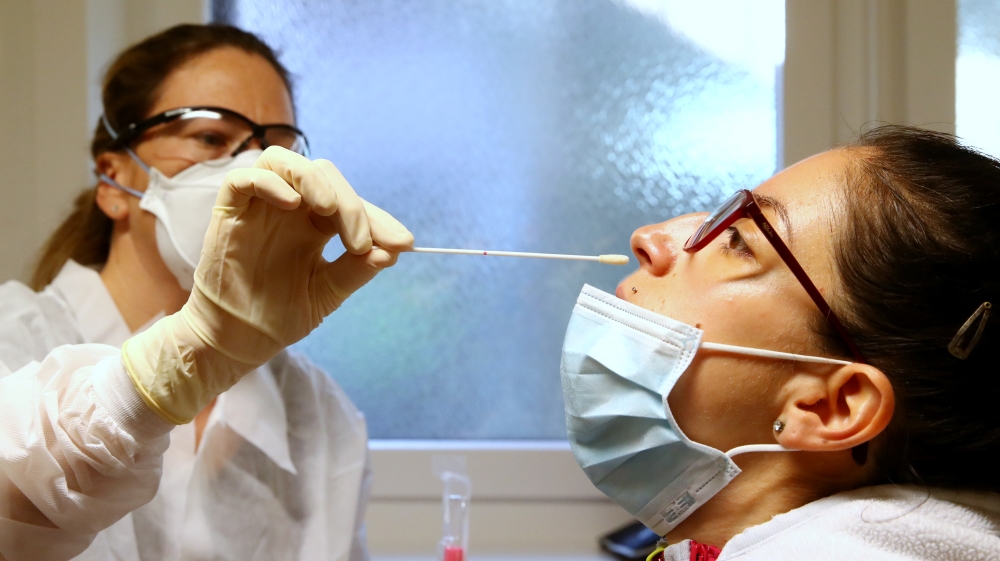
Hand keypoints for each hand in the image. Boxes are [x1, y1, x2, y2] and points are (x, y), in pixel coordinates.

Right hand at [122, 147, 412, 423]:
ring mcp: (261, 206)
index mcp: (316, 224)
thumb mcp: (327, 293)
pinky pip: (244, 178)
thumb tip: (390, 253)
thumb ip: (355, 270)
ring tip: (329, 210)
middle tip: (361, 242)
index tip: (403, 243)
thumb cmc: (280, 314)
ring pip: (286, 162)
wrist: (238, 340)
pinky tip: (291, 205)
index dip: (379, 220)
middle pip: (325, 176)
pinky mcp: (230, 210)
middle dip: (352, 204)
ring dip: (313, 181)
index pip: (352, 204)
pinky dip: (269, 183)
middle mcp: (291, 208)